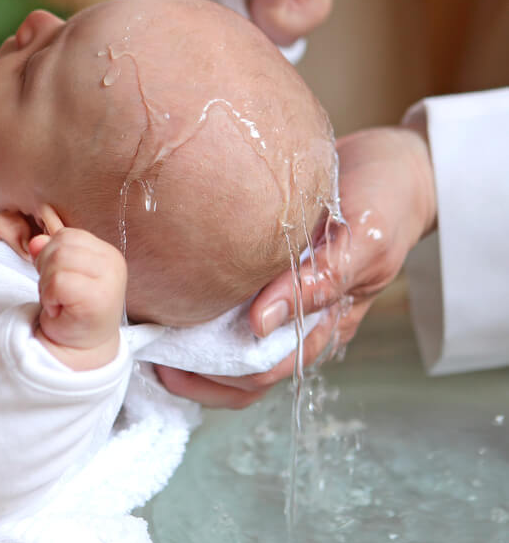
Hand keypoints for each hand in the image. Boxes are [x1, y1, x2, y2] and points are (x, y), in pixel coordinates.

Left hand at [30, 207, 126, 369]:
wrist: (80, 349)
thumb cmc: (72, 310)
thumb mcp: (60, 273)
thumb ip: (51, 253)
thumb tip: (36, 241)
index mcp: (106, 253)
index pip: (68, 235)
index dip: (51, 254)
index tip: (58, 280)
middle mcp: (112, 262)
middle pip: (60, 244)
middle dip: (46, 268)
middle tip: (55, 293)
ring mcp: (108, 279)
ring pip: (58, 259)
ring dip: (47, 284)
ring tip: (58, 300)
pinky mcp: (98, 297)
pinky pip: (58, 281)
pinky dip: (49, 297)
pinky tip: (59, 309)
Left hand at [156, 126, 436, 406]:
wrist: (398, 162)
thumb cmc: (388, 203)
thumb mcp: (363, 241)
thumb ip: (320, 281)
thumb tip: (262, 324)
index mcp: (324, 322)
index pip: (263, 372)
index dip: (215, 379)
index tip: (167, 364)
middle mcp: (299, 314)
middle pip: (238, 366)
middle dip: (192, 368)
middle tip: (143, 351)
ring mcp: (283, 289)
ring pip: (230, 336)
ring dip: (191, 340)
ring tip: (147, 328)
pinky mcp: (270, 260)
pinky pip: (231, 292)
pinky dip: (201, 299)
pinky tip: (171, 286)